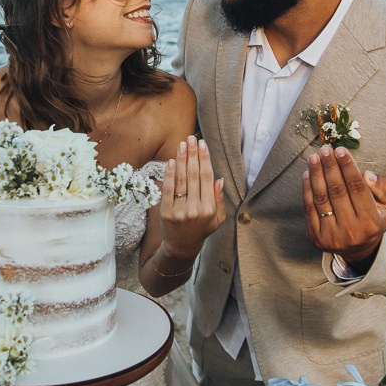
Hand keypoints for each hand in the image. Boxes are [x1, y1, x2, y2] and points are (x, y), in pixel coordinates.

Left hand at [160, 135, 224, 260]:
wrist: (181, 247)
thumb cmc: (201, 229)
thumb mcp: (218, 218)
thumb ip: (219, 199)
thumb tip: (219, 179)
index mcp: (210, 208)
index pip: (207, 178)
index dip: (205, 160)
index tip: (202, 145)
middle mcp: (196, 209)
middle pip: (194, 175)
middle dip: (192, 154)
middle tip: (191, 139)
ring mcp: (180, 211)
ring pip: (181, 180)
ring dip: (181, 159)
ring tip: (181, 145)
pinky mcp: (166, 212)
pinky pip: (168, 189)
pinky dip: (169, 174)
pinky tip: (171, 161)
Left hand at [302, 145, 385, 264]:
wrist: (359, 248)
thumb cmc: (374, 219)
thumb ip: (384, 188)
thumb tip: (367, 174)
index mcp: (371, 222)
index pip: (358, 189)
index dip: (348, 168)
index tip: (341, 150)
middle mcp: (351, 231)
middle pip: (338, 191)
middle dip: (330, 167)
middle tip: (325, 149)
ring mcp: (332, 236)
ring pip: (321, 198)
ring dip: (316, 174)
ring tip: (314, 157)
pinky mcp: (316, 237)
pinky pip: (309, 208)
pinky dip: (307, 189)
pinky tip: (308, 173)